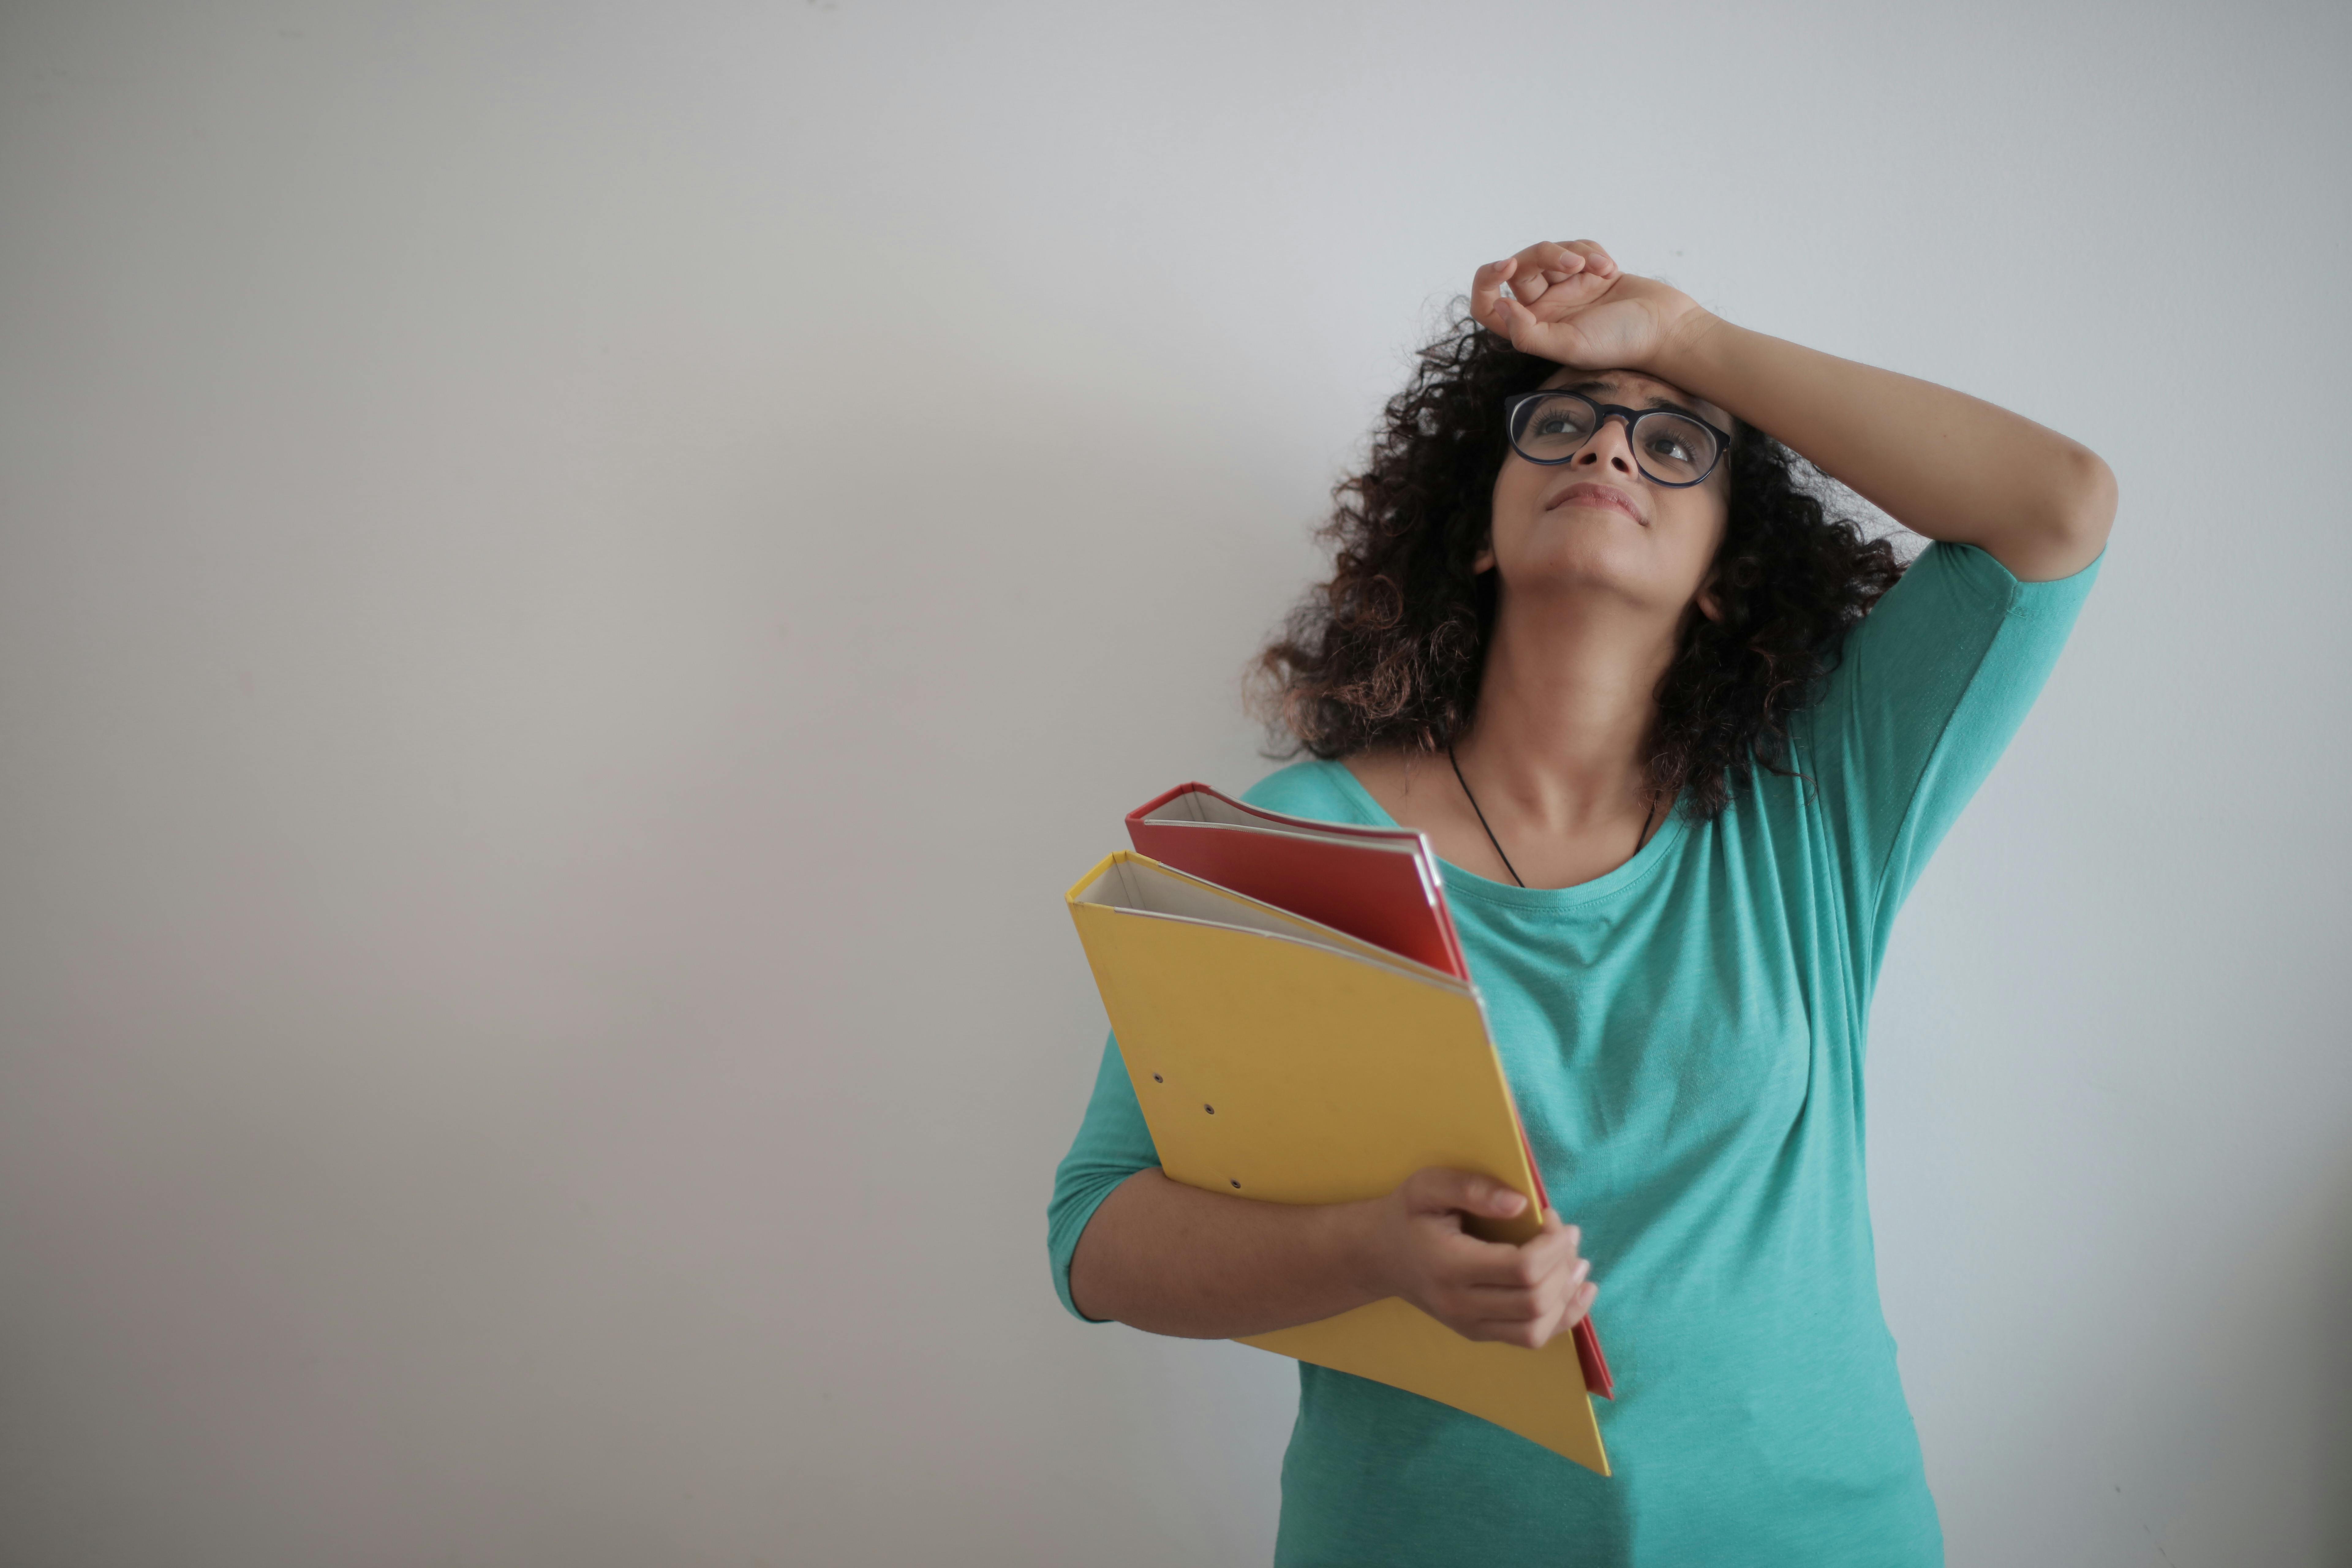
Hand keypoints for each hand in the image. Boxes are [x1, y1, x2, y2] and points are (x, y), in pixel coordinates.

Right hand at [1363, 1167, 1595, 1348]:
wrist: (1379, 1256)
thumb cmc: (1408, 1215)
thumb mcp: (1429, 1186)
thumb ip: (1472, 1188)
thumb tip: (1522, 1205)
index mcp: (1449, 1267)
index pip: (1522, 1270)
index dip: (1551, 1245)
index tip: (1552, 1217)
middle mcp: (1459, 1305)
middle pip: (1535, 1301)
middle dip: (1564, 1265)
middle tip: (1568, 1234)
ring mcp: (1469, 1325)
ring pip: (1536, 1328)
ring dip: (1567, 1296)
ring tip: (1577, 1261)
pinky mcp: (1477, 1333)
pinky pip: (1530, 1338)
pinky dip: (1562, 1318)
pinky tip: (1578, 1292)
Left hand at [1471, 239, 1711, 373]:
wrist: (1665, 327)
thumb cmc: (1619, 342)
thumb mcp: (1569, 345)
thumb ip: (1527, 333)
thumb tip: (1497, 306)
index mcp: (1532, 327)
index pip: (1487, 304)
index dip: (1486, 282)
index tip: (1506, 267)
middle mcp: (1544, 307)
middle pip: (1521, 267)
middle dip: (1546, 255)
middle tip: (1575, 264)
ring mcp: (1567, 287)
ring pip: (1550, 252)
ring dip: (1576, 252)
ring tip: (1605, 270)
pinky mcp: (1589, 270)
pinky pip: (1577, 246)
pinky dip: (1594, 252)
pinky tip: (1612, 270)